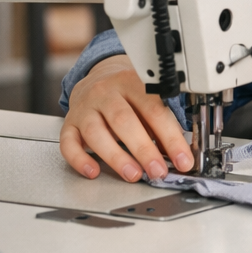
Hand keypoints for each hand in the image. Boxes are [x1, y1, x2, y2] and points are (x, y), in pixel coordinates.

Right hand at [59, 55, 193, 181]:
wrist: (96, 78)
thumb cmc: (128, 94)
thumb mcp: (147, 99)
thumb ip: (160, 123)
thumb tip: (178, 153)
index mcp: (132, 82)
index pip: (154, 110)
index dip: (170, 138)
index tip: (183, 160)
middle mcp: (106, 92)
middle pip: (124, 121)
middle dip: (143, 149)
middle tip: (158, 171)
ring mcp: (85, 107)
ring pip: (96, 132)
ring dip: (116, 157)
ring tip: (133, 174)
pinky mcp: (69, 123)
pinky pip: (69, 143)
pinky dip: (80, 160)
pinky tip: (93, 171)